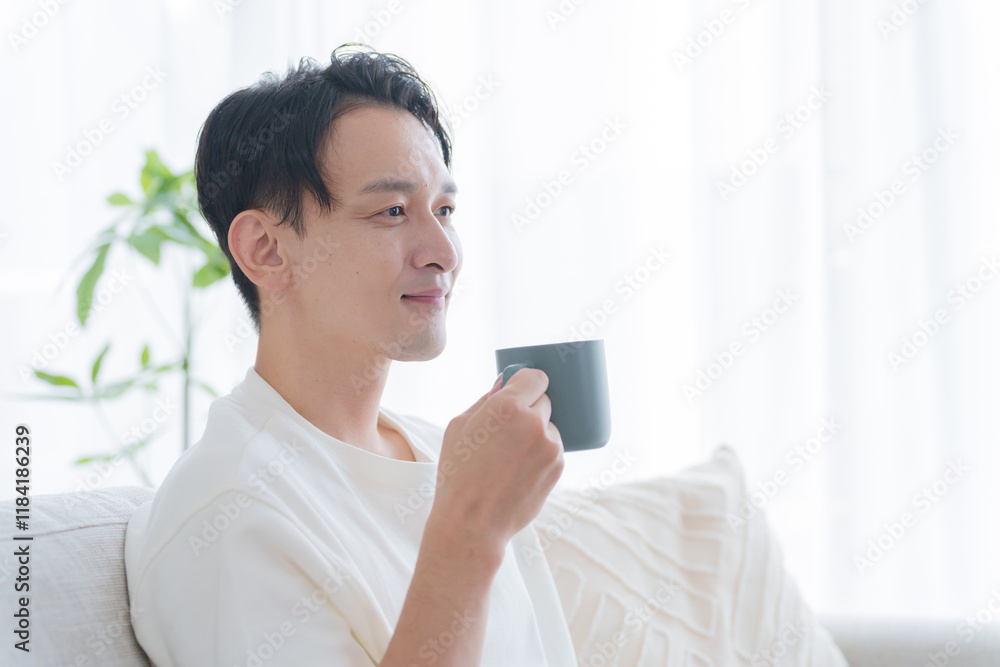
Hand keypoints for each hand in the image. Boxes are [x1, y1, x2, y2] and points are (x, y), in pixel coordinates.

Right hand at [430, 368, 564, 555]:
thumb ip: (486, 399)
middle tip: (507, 429)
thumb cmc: (458, 474)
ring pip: (548, 426)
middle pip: (544, 400)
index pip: (535, 377)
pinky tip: (517, 471)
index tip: (521, 390)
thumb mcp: (458, 427)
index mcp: (507, 407)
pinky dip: (540, 454)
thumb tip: (504, 382)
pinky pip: (552, 449)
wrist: (473, 523)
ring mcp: (550, 446)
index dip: (526, 383)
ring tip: (509, 458)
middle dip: (529, 409)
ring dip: (535, 434)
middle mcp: (534, 422)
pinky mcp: (558, 467)